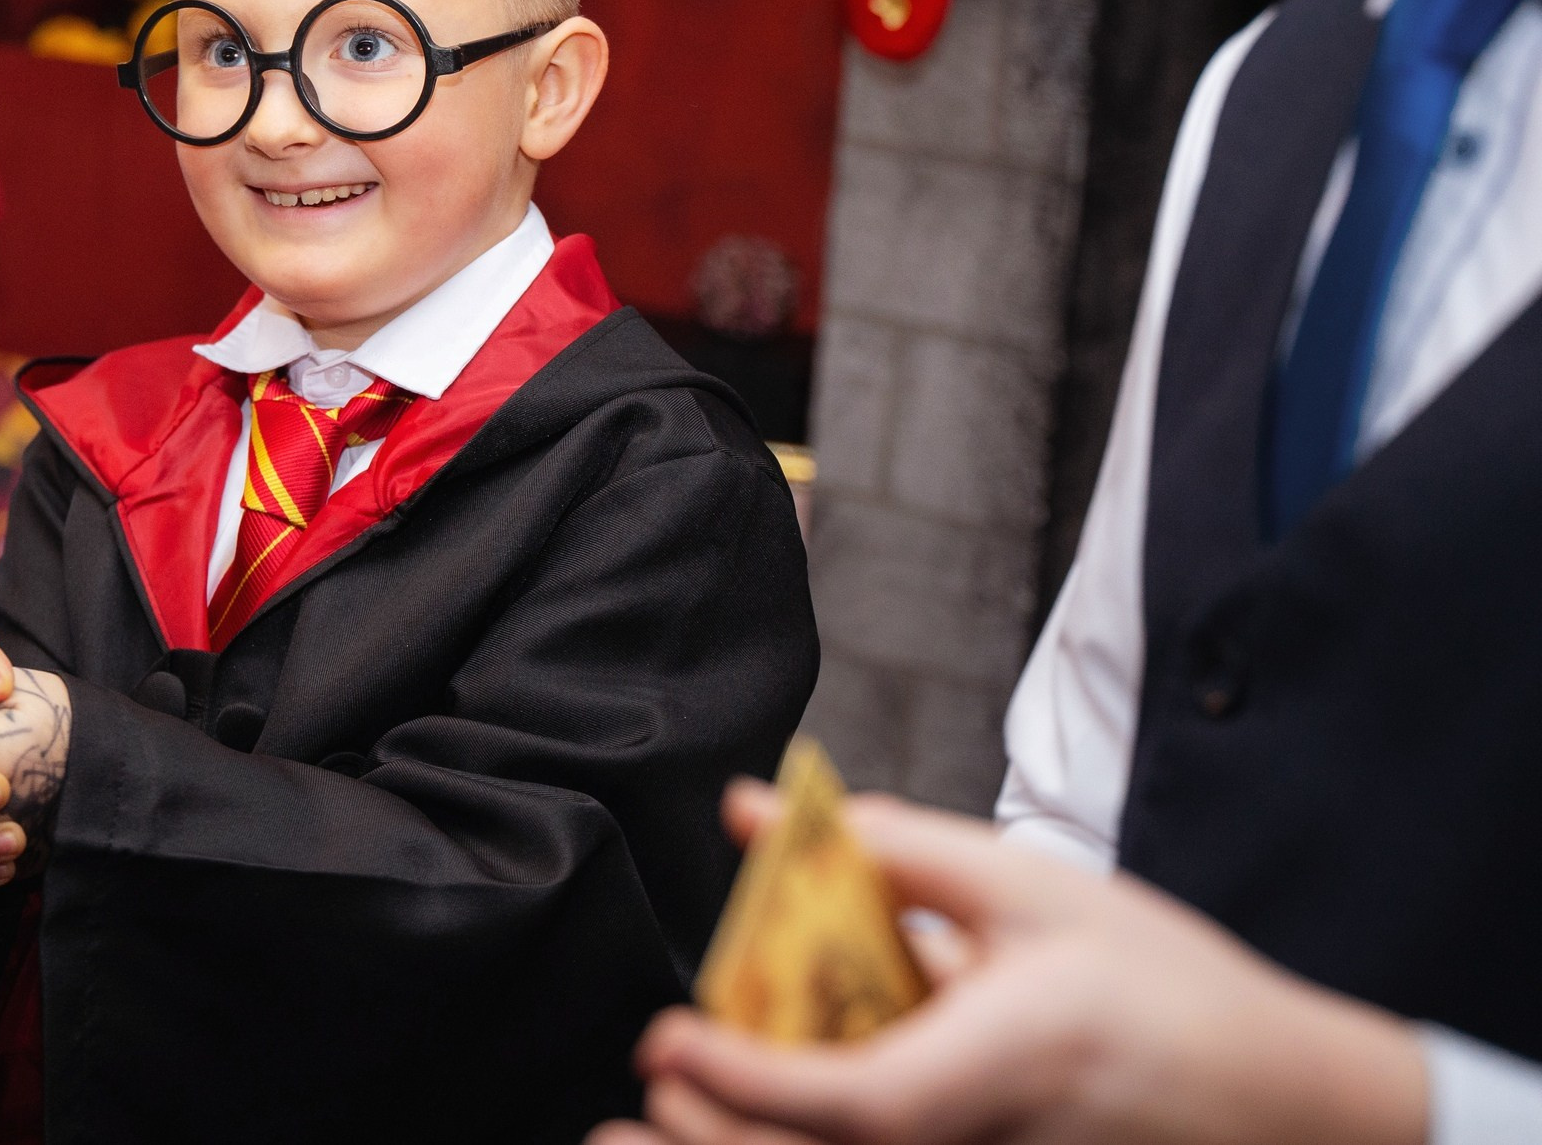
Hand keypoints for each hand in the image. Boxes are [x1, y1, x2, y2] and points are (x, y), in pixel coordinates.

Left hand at [590, 785, 1427, 1144]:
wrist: (1273, 1095)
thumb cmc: (1158, 981)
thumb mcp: (1032, 886)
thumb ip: (890, 848)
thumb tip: (755, 814)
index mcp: (1007, 1059)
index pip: (855, 1100)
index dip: (749, 1079)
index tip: (668, 1039)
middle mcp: (991, 1142)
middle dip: (715, 1141)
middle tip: (653, 1080)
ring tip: (656, 1125)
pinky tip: (754, 1120)